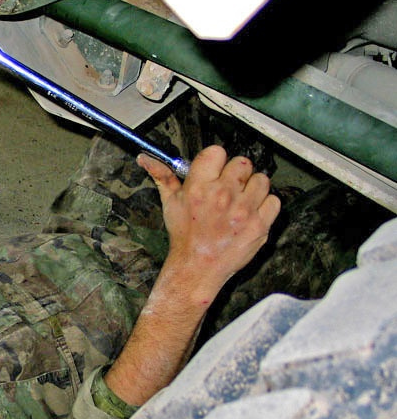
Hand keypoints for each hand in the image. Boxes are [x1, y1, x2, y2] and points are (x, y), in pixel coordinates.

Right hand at [138, 145, 280, 304]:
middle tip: (229, 189)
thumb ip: (162, 176)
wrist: (198, 267)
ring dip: (253, 188)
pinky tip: (251, 213)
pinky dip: (265, 206)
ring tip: (241, 201)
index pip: (217, 152)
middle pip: (242, 163)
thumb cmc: (184, 235)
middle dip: (236, 174)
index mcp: (199, 187)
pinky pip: (274, 200)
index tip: (215, 171)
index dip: (216, 161)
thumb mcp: (170, 203)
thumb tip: (145, 158)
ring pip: (261, 179)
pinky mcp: (260, 224)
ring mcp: (243, 210)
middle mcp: (222, 196)